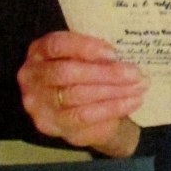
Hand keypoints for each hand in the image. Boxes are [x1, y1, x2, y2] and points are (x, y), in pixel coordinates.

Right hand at [18, 31, 147, 155]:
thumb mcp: (86, 60)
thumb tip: (125, 54)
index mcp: (39, 52)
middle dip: (106, 73)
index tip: (113, 52)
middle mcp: (32, 77)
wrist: (83, 114)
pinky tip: (132, 101)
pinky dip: (112, 108)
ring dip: (114, 91)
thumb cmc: (85, 77)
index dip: (85, 47)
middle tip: (135, 73)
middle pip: (67, 72)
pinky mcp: (52, 125)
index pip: (57, 45)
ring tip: (139, 86)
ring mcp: (39, 103)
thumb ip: (96, 54)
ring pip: (78, 95)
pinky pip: (84, 116)